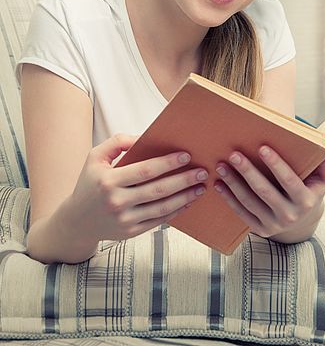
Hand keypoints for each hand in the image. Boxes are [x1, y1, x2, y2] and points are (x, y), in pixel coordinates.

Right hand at [68, 134, 207, 242]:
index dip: (168, 163)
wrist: (76, 221)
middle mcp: (116, 202)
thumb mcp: (95, 157)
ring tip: (200, 187)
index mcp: (108, 181)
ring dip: (185, 197)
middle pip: (158, 190)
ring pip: (162, 208)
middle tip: (202, 172)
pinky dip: (175, 211)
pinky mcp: (130, 232)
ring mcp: (124, 220)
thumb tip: (142, 137)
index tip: (186, 156)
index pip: (145, 171)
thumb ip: (117, 142)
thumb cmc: (90, 183)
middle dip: (184, 180)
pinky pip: (158, 221)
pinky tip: (188, 201)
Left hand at [214, 145, 324, 242]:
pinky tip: (219, 184)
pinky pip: (241, 213)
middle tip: (233, 154)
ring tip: (221, 165)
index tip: (262, 147)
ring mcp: (274, 224)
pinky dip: (228, 198)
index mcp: (306, 200)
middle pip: (265, 191)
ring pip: (250, 202)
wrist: (303, 220)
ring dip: (233, 183)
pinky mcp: (261, 229)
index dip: (276, 164)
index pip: (289, 181)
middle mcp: (290, 215)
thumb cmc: (310, 188)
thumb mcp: (323, 177)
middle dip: (248, 172)